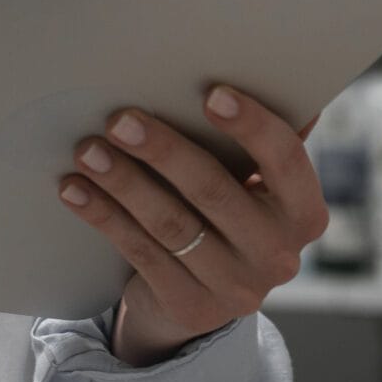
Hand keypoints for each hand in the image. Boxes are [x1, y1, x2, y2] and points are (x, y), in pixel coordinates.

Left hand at [55, 85, 326, 366]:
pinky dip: (104, 216)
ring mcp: (236, 288)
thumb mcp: (254, 184)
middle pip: (214, 191)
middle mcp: (279, 255)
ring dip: (123, 182)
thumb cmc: (227, 212)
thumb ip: (263, 141)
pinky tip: (76, 189)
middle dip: (163, 151)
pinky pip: (141, 252)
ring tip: (88, 150)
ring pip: (170, 224)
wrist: (201, 295)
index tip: (211, 93)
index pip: (286, 160)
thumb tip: (276, 74)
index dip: (251, 126)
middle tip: (120, 119)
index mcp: (304, 213)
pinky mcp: (190, 307)